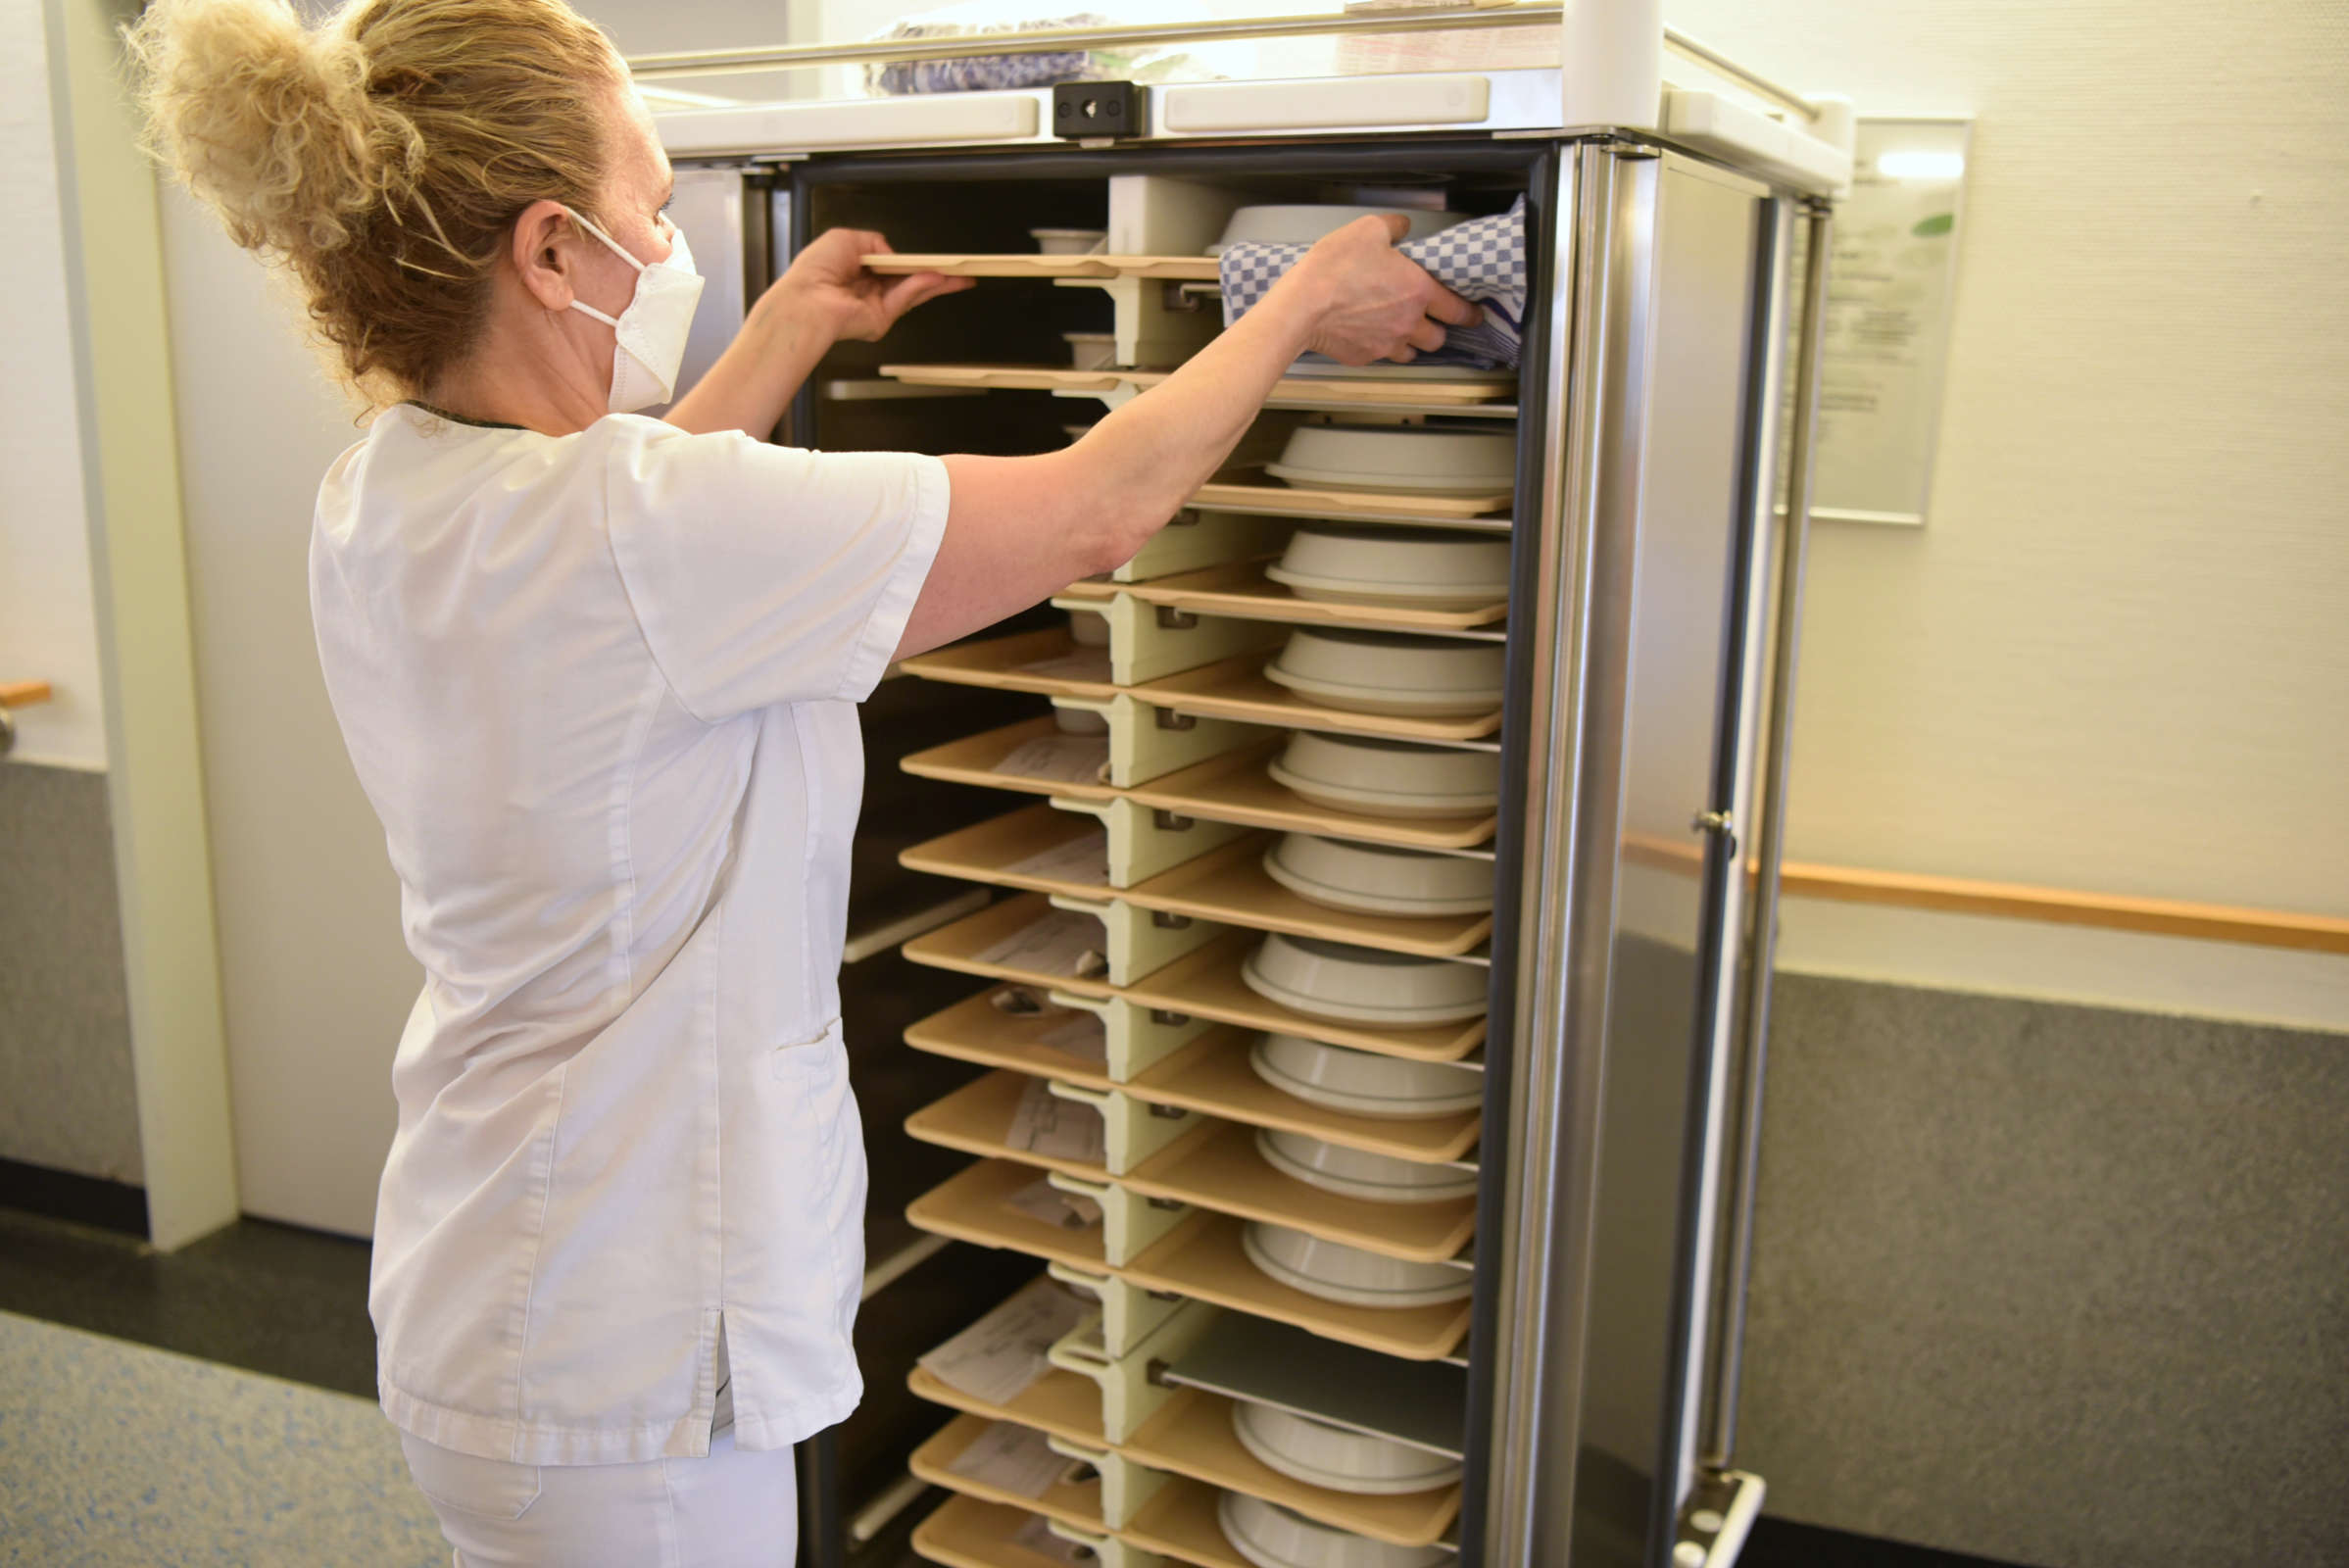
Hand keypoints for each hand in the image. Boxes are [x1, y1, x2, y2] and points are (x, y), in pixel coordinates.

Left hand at [767, 228, 972, 343]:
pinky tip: (937, 278)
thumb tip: (893, 255)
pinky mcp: (881, 319)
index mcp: (856, 270)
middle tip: (960, 272)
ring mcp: (876, 306)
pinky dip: (921, 286)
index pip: (891, 266)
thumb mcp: (845, 238)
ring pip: (913, 291)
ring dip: (937, 282)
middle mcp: (868, 290)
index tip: (932, 258)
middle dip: (935, 276)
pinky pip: (905, 298)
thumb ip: (874, 241)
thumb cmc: (815, 269)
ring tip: (961, 276)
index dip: (911, 262)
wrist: (808, 299)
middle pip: (908, 281)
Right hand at [1280, 216, 1480, 365]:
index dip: (1469, 313)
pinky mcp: (1365, 356)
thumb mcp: (1368, 229)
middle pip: (1438, 338)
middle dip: (1437, 329)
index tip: (1474, 314)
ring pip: (1413, 352)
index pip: (1458, 309)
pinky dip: (1383, 348)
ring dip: (1412, 343)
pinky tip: (1371, 335)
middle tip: (1430, 319)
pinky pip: (1383, 356)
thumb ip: (1393, 226)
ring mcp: (1387, 344)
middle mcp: (1409, 322)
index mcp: (1419, 291)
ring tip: (1400, 330)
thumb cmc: (1336, 268)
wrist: (1303, 305)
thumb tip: (1402, 226)